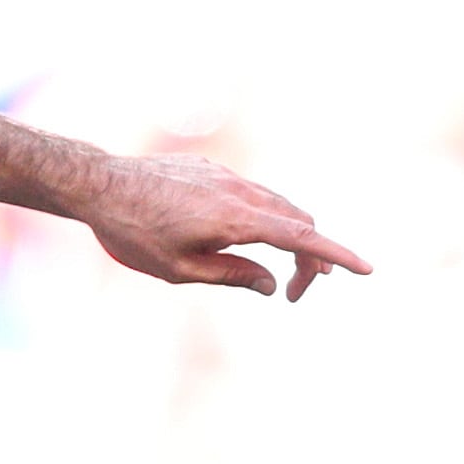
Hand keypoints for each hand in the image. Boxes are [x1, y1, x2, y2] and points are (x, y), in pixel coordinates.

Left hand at [77, 154, 370, 299]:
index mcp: (237, 220)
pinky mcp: (212, 169)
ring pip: (277, 205)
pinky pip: (250, 193)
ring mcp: (228, 176)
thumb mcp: (179, 269)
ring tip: (277, 269)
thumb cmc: (132, 233)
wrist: (97, 185)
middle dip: (310, 257)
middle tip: (296, 293)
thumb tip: (272, 284)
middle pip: (298, 222)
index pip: (301, 239)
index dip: (336, 256)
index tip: (366, 270)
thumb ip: (232, 276)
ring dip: (288, 235)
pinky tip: (236, 238)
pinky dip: (261, 217)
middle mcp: (240, 191)